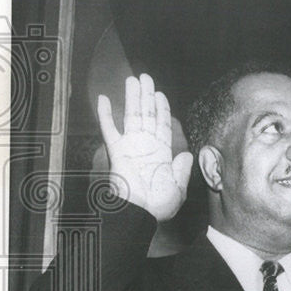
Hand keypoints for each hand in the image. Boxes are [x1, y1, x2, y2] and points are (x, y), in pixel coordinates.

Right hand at [97, 74, 193, 221]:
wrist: (141, 213)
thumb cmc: (159, 205)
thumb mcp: (179, 187)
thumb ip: (183, 169)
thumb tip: (187, 154)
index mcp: (161, 153)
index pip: (162, 125)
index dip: (162, 109)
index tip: (160, 93)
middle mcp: (146, 146)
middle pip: (147, 115)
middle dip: (147, 96)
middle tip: (146, 77)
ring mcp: (131, 146)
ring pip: (132, 116)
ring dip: (132, 97)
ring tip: (132, 79)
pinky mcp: (117, 151)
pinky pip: (110, 129)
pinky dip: (106, 114)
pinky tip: (103, 98)